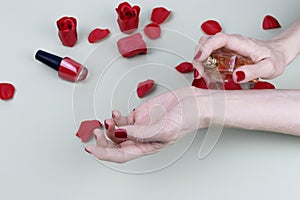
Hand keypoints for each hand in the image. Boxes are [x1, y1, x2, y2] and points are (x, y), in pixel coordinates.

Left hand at [85, 86, 209, 162]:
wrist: (195, 103)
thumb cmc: (188, 119)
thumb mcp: (165, 129)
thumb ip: (141, 132)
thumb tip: (119, 133)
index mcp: (148, 147)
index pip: (121, 155)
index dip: (104, 154)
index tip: (91, 149)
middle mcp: (141, 138)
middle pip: (116, 145)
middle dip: (103, 141)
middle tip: (96, 133)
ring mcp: (140, 126)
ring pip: (117, 131)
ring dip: (109, 127)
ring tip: (108, 119)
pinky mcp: (141, 114)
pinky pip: (123, 119)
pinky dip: (116, 117)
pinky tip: (114, 113)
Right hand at [192, 32, 286, 82]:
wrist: (277, 55)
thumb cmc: (273, 59)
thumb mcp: (269, 68)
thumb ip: (254, 71)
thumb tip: (237, 76)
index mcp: (242, 43)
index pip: (220, 39)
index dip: (206, 47)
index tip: (199, 58)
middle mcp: (231, 43)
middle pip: (207, 41)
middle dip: (198, 56)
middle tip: (200, 72)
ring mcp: (226, 48)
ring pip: (205, 48)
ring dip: (200, 61)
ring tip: (203, 75)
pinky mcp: (224, 54)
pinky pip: (209, 56)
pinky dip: (204, 65)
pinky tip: (208, 75)